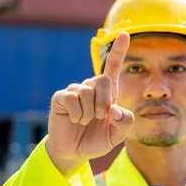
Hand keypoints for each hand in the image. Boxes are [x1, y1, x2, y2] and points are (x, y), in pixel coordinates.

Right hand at [45, 32, 134, 174]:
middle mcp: (91, 87)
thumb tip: (114, 110)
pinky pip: (72, 98)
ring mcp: (75, 91)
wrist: (74, 152)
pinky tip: (74, 120)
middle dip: (105, 102)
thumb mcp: (117, 135)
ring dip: (90, 112)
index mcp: (108, 93)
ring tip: (85, 121)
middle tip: (100, 117)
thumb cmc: (96, 140)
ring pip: (88, 91)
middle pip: (103, 79)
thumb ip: (124, 123)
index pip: (113, 67)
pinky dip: (77, 114)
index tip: (124, 34)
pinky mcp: (61, 98)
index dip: (119, 50)